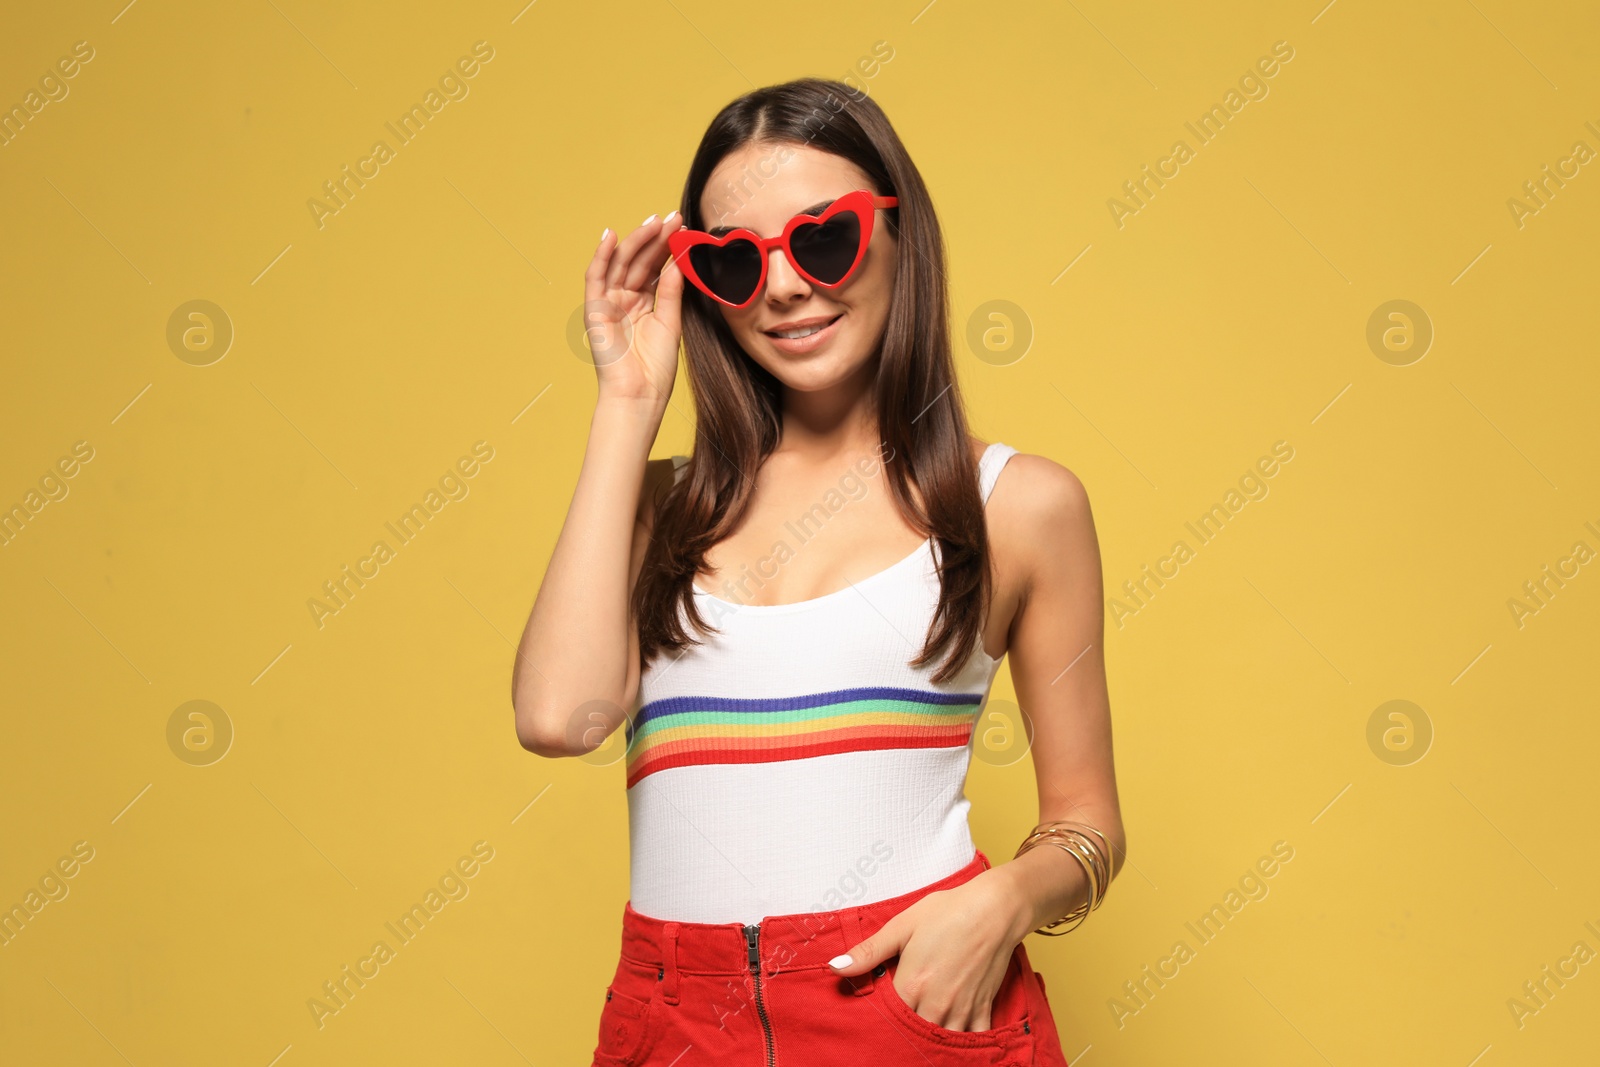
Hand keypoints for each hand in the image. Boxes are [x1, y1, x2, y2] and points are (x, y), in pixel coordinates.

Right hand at [583, 212, 684, 406]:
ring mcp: (609, 304)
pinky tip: (611, 236)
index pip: (655, 267)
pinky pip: (595, 278)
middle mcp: (625, 300)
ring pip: (620, 264)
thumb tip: (677, 260)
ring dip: (635, 241)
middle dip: (654, 238)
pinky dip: (600, 257)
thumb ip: (670, 291)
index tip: (682, 227)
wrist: (640, 396)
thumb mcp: (670, 323)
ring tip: (653, 221)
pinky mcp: (594, 311)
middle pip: (639, 261)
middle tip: (671, 217)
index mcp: (645, 303)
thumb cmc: (656, 368)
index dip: (667, 246)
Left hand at [828, 870, 1026, 1031]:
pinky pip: (972, 1040)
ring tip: (918, 1035)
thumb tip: (835, 968)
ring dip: (929, 1041)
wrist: (995, 909)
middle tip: (894, 1029)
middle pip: (912, 1036)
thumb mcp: (902, 926)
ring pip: (941, 1043)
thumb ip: (869, 952)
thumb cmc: (947, 912)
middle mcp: (935, 1005)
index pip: (886, 1020)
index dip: (877, 1022)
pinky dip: (961, 1043)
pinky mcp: (983, 1009)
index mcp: (911, 986)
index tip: (873, 1018)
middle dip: (902, 1035)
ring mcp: (961, 1010)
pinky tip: (950, 1037)